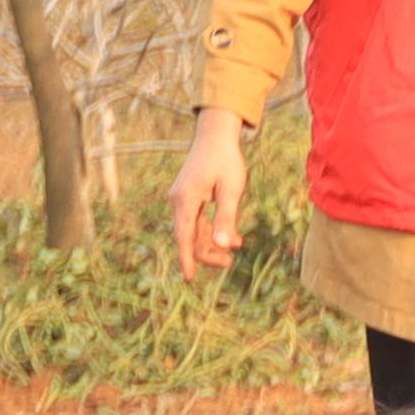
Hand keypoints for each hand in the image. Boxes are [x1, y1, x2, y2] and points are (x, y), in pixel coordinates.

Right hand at [172, 108, 247, 279]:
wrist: (215, 135)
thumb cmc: (225, 160)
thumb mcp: (231, 189)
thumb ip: (227, 217)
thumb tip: (222, 245)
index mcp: (185, 200)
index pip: (184, 237)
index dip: (187, 258)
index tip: (189, 278)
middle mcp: (178, 201)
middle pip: (188, 237)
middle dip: (207, 253)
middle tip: (229, 262)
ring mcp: (182, 200)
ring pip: (194, 231)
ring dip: (212, 243)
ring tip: (236, 249)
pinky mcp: (189, 198)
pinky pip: (197, 222)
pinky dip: (213, 231)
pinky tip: (234, 237)